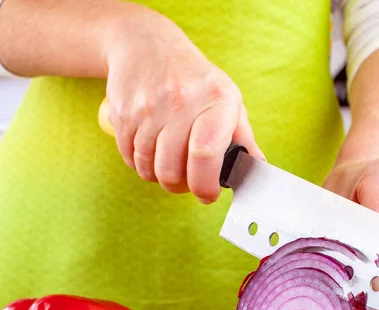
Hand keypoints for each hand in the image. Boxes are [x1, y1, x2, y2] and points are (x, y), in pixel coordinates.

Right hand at [103, 6, 263, 202]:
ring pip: (148, 169)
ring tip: (169, 162)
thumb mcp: (227, 98)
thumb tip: (256, 170)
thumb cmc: (193, 79)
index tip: (207, 194)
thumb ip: (242, 138)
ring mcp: (147, 108)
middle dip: (180, 186)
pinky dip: (141, 164)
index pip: (205, 155)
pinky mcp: (122, 114)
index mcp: (214, 100)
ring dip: (159, 176)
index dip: (205, 185)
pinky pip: (129, 159)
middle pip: (172, 171)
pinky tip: (151, 149)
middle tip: (187, 180)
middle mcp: (179, 102)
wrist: (145, 45)